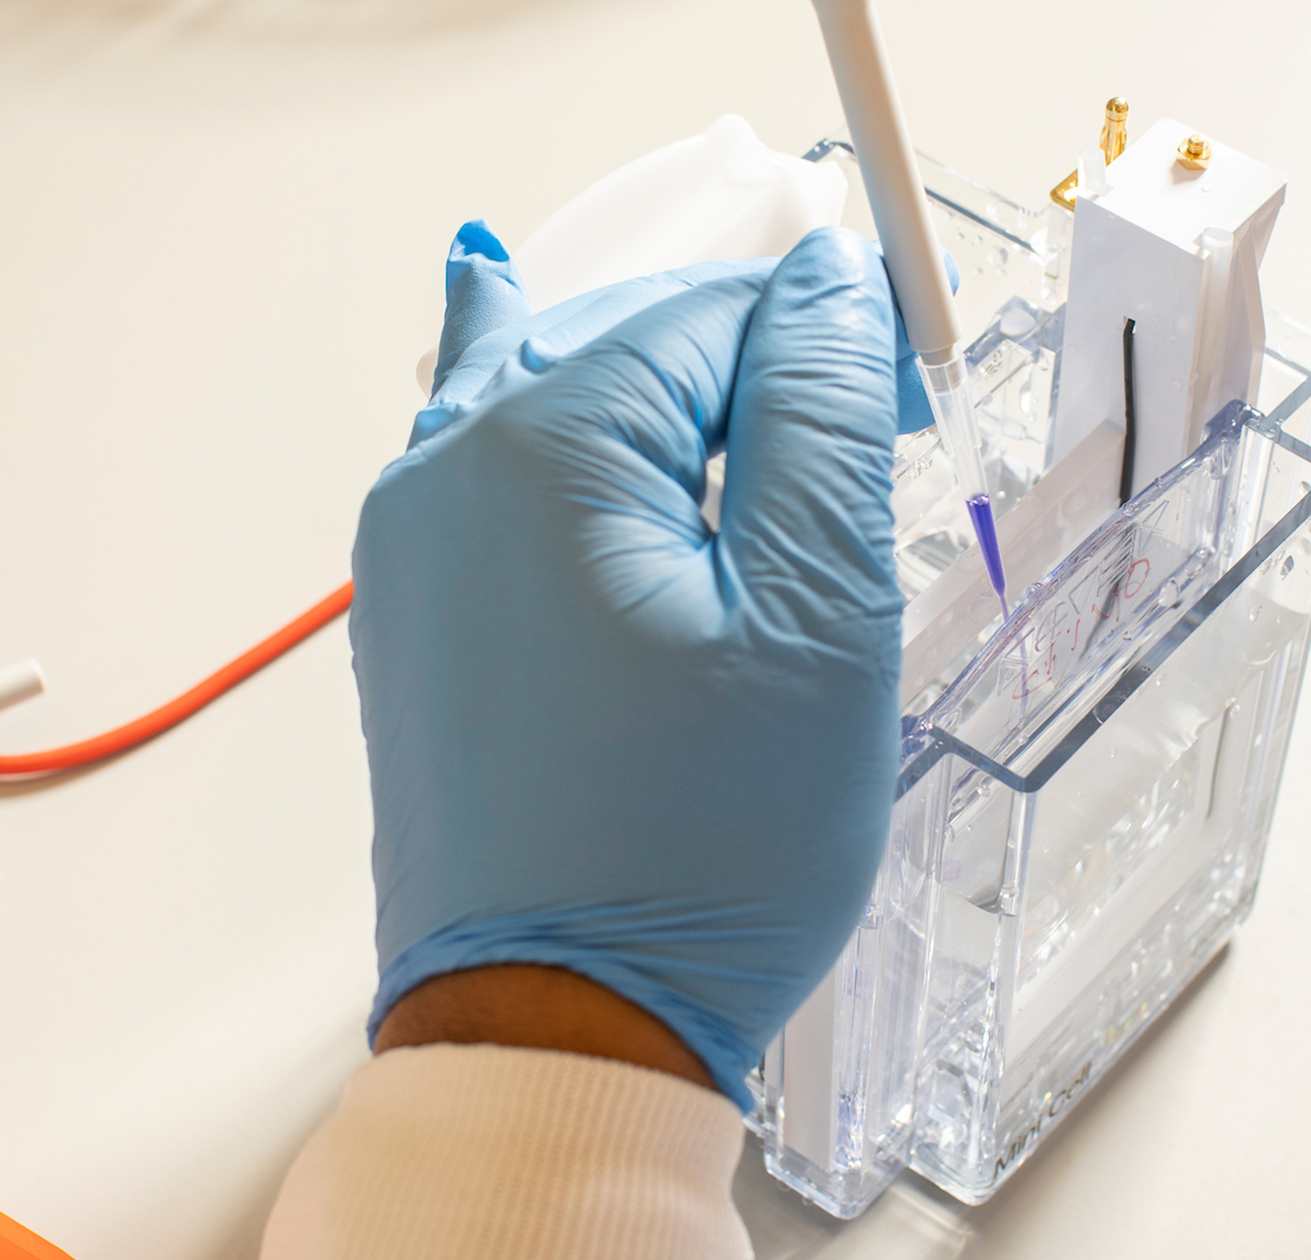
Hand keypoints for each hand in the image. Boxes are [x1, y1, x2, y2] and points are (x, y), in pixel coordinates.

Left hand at [350, 223, 917, 1107]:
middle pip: (631, 341)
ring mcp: (410, 549)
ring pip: (558, 399)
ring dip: (665, 401)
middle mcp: (445, 472)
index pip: (718, 310)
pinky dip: (555, 428)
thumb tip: (826, 282)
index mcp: (544, 446)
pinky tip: (511, 337)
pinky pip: (489, 472)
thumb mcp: (814, 618)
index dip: (828, 341)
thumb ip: (821, 414)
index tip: (899, 412)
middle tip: (850, 453)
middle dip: (751, 369)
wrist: (556, 1029)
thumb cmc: (695, 854)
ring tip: (739, 406)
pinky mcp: (414, 619)